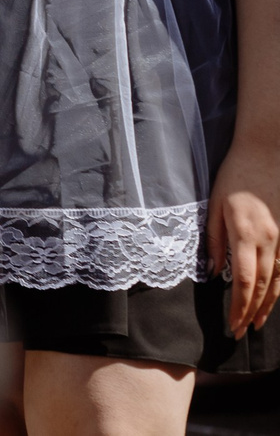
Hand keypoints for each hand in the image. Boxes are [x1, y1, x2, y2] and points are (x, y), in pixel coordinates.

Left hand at [209, 137, 279, 336]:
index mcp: (246, 234)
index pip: (244, 282)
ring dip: (269, 304)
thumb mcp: (215, 205)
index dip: (239, 307)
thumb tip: (211, 271)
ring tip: (258, 322)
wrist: (266, 152)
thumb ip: (214, 239)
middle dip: (252, 312)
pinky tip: (276, 296)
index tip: (232, 325)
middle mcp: (270, 240)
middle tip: (242, 332)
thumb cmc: (235, 175)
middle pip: (264, 286)